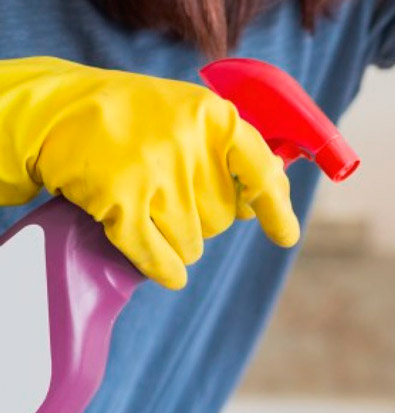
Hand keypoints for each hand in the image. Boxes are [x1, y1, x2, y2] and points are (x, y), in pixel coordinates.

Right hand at [0, 56, 296, 288]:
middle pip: (222, 217)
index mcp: (213, 117)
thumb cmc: (136, 118)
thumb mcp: (189, 115)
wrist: (59, 110)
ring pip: (192, 242)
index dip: (275, 208)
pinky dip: (162, 267)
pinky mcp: (120, 200)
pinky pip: (158, 254)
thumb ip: (231, 150)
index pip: (261, 172)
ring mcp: (154, 172)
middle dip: (203, 218)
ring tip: (150, 208)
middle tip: (170, 192)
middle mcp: (189, 143)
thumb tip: (278, 193)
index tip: (285, 236)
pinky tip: (167, 271)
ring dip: (176, 240)